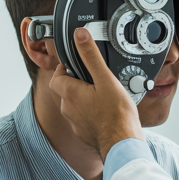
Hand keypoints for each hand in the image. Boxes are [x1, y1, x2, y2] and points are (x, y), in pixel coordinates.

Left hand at [48, 27, 143, 158]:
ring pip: (74, 105)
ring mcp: (75, 123)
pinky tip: (106, 112)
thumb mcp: (106, 79)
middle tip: (94, 78)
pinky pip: (83, 119)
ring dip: (84, 99)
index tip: (76, 64)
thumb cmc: (116, 115)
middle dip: (77, 82)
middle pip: (66, 90)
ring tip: (103, 95)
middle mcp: (68, 108)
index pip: (56, 76)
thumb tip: (80, 35)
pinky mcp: (84, 133)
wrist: (122, 144)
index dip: (64, 68)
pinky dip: (91, 114)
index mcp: (70, 93)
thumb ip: (91, 56)